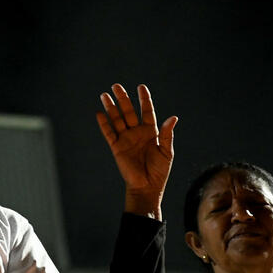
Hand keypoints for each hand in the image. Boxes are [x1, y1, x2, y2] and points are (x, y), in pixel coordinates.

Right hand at [96, 83, 176, 217]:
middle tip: (116, 86)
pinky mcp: (116, 147)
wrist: (147, 187)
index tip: (141, 87)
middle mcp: (136, 133)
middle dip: (123, 99)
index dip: (144, 99)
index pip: (146, 111)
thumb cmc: (159, 171)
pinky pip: (109, 133)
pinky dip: (104, 124)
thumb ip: (166, 134)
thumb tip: (173, 117)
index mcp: (150, 132)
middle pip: (128, 111)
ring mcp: (125, 139)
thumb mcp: (166, 152)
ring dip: (111, 107)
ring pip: (117, 119)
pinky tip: (99, 113)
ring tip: (105, 95)